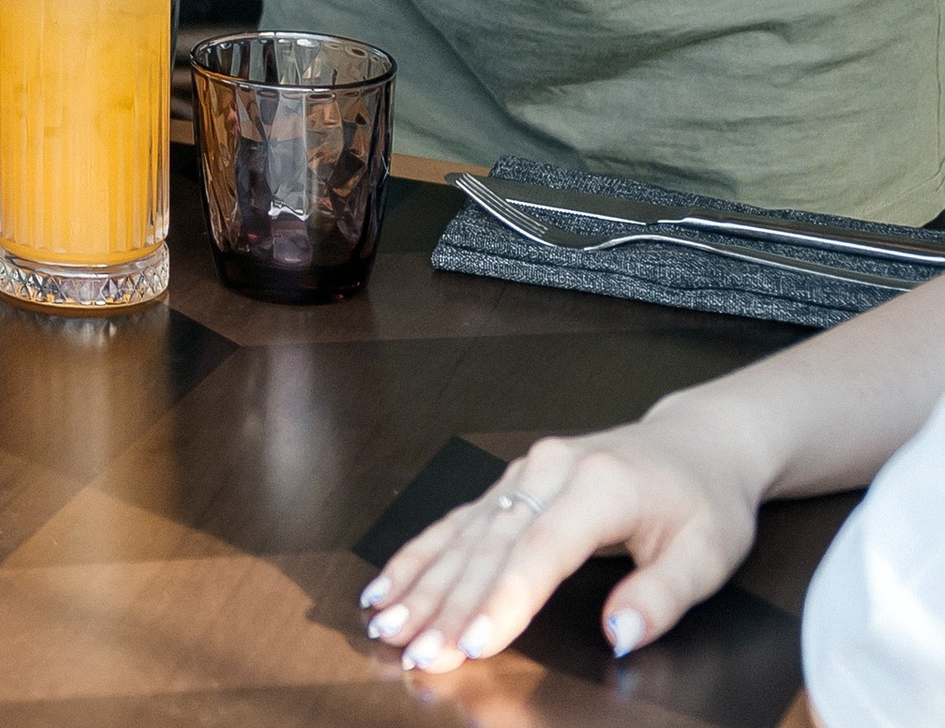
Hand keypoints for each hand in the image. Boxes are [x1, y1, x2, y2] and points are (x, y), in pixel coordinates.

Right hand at [361, 404, 764, 669]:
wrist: (698, 441)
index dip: (504, 599)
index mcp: (599, 486)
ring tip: (385, 623)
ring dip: (422, 581)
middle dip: (446, 602)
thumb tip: (619, 638)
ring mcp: (525, 471)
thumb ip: (662, 597)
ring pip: (464, 532)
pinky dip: (421, 553)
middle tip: (413, 651)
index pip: (542, 550)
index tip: (472, 644)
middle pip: (489, 544)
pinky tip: (390, 582)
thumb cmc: (705, 501)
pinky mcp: (513, 481)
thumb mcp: (707, 555)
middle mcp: (549, 469)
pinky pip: (460, 520)